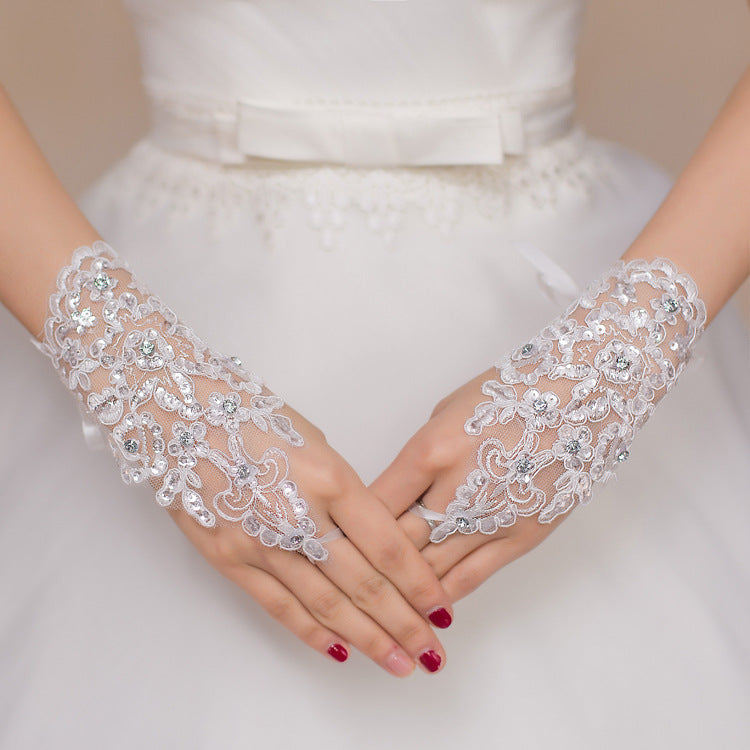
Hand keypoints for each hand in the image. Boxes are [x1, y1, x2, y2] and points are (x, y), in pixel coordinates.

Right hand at [37, 241, 452, 675]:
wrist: (179, 414)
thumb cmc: (254, 416)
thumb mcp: (316, 441)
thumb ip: (344, 491)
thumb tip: (370, 535)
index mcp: (330, 478)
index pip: (387, 545)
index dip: (418, 583)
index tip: (440, 607)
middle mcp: (300, 515)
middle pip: (363, 583)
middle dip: (402, 622)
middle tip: (431, 652)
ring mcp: (261, 542)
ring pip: (324, 604)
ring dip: (365, 638)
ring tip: (397, 662)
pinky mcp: (229, 558)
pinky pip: (278, 605)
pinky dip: (311, 632)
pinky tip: (338, 650)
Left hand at [372, 258, 704, 601]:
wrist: (581, 394)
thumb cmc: (507, 392)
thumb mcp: (445, 412)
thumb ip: (418, 458)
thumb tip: (396, 495)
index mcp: (430, 451)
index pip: (374, 504)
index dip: (349, 529)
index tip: (336, 544)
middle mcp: (455, 491)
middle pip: (396, 543)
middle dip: (369, 567)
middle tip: (347, 587)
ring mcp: (490, 519)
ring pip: (431, 569)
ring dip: (402, 592)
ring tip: (378, 611)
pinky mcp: (521, 537)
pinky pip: (472, 576)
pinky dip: (445, 595)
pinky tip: (426, 608)